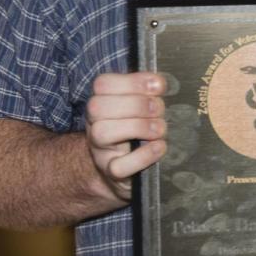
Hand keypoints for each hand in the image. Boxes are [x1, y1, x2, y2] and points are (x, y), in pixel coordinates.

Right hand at [85, 71, 167, 201]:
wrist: (124, 171)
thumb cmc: (138, 132)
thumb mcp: (141, 108)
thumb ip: (148, 93)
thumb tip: (159, 82)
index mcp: (103, 104)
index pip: (103, 84)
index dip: (132, 81)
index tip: (158, 85)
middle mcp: (96, 125)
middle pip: (98, 106)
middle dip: (136, 104)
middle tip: (159, 110)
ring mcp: (101, 151)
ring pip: (103, 133)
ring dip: (138, 127)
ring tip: (159, 130)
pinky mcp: (112, 174)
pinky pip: (119, 166)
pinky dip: (143, 156)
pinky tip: (159, 147)